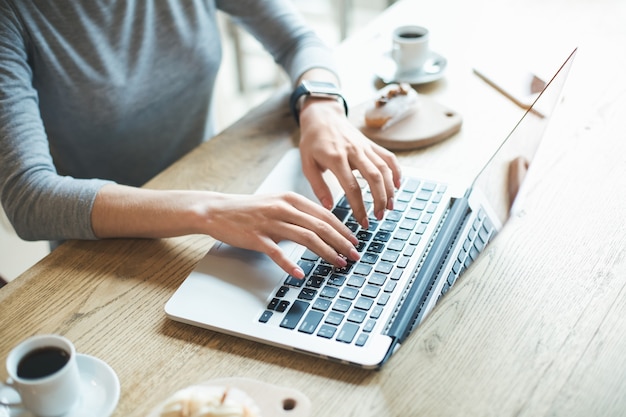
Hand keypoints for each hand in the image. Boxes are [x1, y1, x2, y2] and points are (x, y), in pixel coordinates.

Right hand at [201, 191, 360, 277]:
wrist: (218, 210)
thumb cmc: (249, 209)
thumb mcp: (278, 203)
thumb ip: (299, 213)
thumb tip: (323, 226)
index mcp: (291, 199)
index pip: (325, 215)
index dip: (343, 229)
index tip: (355, 241)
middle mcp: (284, 208)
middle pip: (320, 226)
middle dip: (342, 242)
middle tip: (355, 255)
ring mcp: (270, 222)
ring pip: (306, 238)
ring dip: (326, 252)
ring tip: (339, 264)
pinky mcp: (257, 237)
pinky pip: (277, 253)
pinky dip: (290, 264)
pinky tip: (300, 274)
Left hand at [298, 98, 401, 228]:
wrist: (322, 116)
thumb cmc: (312, 142)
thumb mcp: (307, 164)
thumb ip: (318, 186)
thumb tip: (328, 208)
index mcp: (335, 158)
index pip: (352, 187)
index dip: (359, 207)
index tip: (363, 222)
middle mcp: (353, 151)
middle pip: (374, 178)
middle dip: (380, 200)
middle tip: (380, 217)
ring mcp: (365, 146)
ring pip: (384, 169)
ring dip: (390, 189)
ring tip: (390, 207)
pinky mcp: (371, 144)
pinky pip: (388, 157)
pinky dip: (397, 171)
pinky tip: (398, 186)